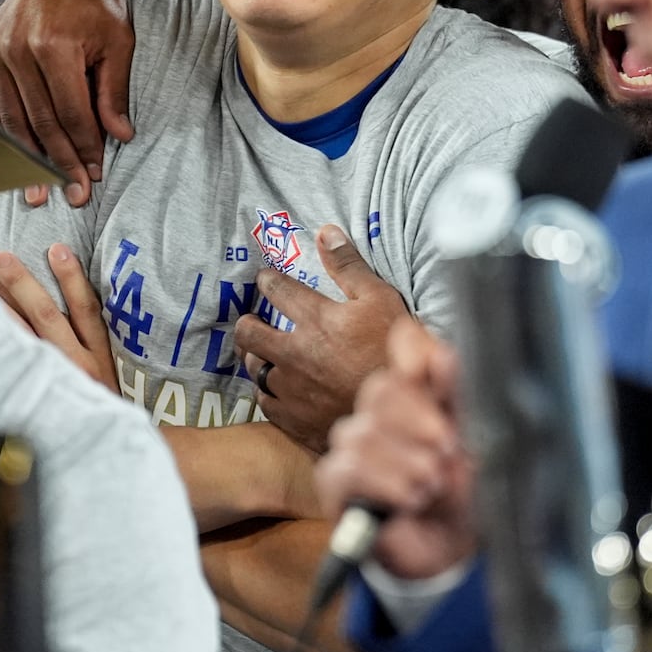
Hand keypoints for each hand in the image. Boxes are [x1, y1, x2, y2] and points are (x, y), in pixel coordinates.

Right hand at [0, 0, 135, 206]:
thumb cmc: (99, 3)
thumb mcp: (119, 43)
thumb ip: (115, 91)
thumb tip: (120, 136)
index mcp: (54, 45)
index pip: (70, 113)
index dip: (84, 148)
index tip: (95, 176)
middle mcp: (19, 50)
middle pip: (40, 122)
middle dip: (58, 163)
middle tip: (73, 194)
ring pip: (14, 117)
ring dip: (28, 157)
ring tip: (39, 190)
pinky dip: (9, 131)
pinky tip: (17, 156)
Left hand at [0, 247, 117, 391]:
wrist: (103, 449)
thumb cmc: (107, 403)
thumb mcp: (117, 374)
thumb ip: (99, 344)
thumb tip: (72, 297)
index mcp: (101, 357)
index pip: (87, 309)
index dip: (72, 279)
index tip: (57, 250)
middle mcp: (76, 367)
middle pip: (48, 317)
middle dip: (23, 286)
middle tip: (0, 259)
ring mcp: (53, 381)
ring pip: (23, 339)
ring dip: (1, 310)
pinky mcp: (34, 395)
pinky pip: (10, 366)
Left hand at [235, 225, 410, 452]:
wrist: (405, 412)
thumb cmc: (394, 351)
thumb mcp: (380, 298)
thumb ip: (349, 266)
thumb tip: (325, 232)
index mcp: (314, 319)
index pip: (276, 289)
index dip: (268, 280)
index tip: (266, 279)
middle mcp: (293, 352)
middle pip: (249, 332)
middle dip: (247, 322)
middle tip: (252, 321)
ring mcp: (291, 389)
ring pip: (254, 369)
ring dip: (255, 357)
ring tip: (261, 353)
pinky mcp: (295, 420)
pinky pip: (266, 402)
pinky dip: (268, 392)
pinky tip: (277, 389)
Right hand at [315, 320, 476, 580]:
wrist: (454, 549)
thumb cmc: (465, 492)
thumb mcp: (475, 443)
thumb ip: (459, 395)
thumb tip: (440, 354)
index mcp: (420, 391)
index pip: (405, 345)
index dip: (412, 351)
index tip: (425, 371)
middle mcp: (380, 410)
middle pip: (381, 388)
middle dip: (421, 422)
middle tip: (448, 451)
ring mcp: (351, 444)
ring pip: (364, 432)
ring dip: (409, 464)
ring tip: (432, 486)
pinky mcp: (334, 481)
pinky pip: (349, 466)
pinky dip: (386, 484)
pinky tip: (410, 500)